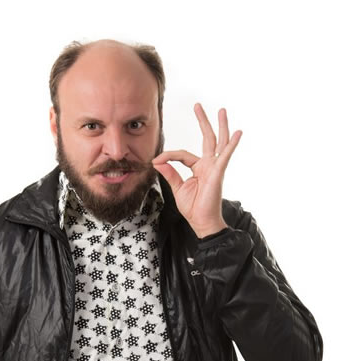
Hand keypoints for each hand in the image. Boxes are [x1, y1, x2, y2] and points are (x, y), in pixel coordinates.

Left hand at [152, 103, 241, 237]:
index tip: (156, 160)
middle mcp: (208, 165)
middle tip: (198, 106)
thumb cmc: (193, 207)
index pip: (182, 154)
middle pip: (207, 139)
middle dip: (203, 121)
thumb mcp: (177, 187)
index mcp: (198, 168)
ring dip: (220, 126)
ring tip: (221, 110)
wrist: (201, 222)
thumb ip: (169, 173)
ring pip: (218, 142)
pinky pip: (225, 156)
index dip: (168, 156)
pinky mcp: (218, 173)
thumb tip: (157, 161)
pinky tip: (238, 133)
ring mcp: (215, 167)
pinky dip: (231, 144)